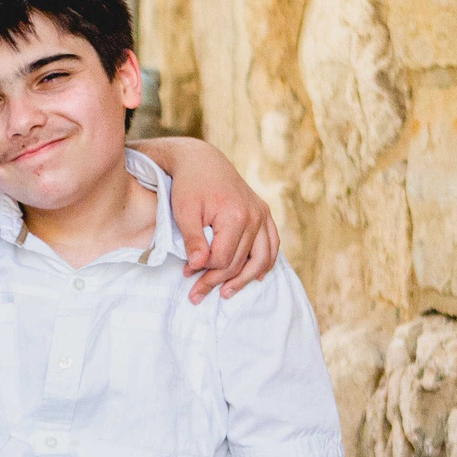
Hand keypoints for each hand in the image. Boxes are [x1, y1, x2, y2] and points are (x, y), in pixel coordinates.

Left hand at [151, 140, 279, 302]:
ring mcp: (262, 215)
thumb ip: (193, 239)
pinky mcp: (264, 213)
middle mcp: (254, 216)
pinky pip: (272, 244)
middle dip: (217, 281)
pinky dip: (266, 262)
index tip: (186, 275)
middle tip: (196, 295)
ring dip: (245, 279)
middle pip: (240, 262)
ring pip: (261, 258)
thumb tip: (198, 266)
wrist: (203, 161)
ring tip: (226, 293)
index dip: (204, 271)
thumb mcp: (184, 212)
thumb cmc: (189, 186)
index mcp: (235, 216)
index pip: (223, 259)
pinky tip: (257, 276)